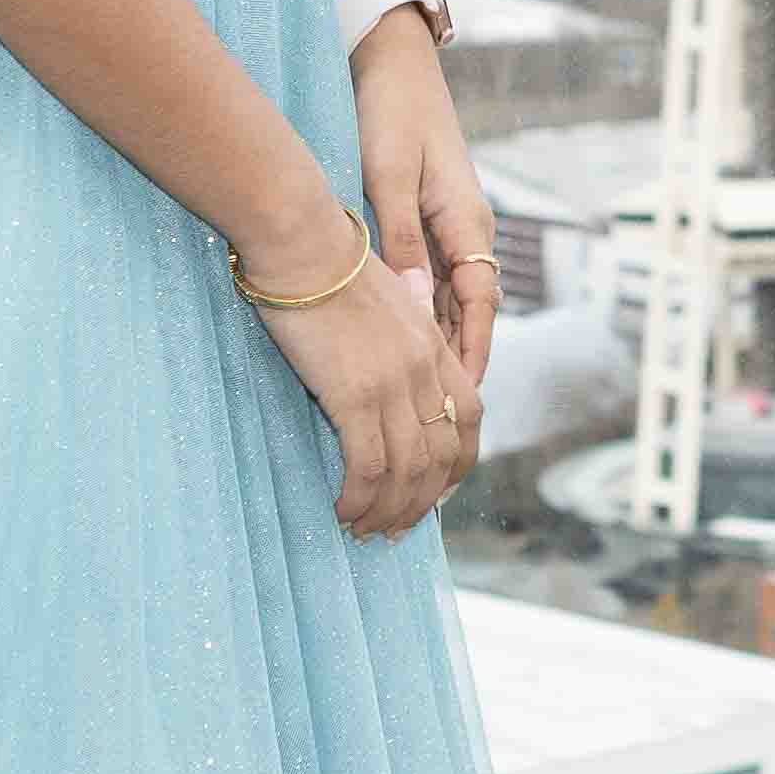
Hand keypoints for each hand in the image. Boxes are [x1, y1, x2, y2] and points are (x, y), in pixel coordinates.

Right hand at [236, 198, 473, 541]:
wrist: (303, 243)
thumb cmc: (329, 264)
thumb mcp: (387, 297)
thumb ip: (401, 332)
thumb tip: (394, 359)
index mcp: (436, 346)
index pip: (471, 418)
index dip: (460, 463)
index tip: (438, 491)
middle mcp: (426, 370)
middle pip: (443, 457)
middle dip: (422, 502)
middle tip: (395, 529)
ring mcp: (395, 385)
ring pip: (408, 472)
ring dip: (388, 511)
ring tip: (364, 530)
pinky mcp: (356, 395)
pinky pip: (368, 467)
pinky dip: (359, 498)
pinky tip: (342, 510)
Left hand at [352, 13, 497, 467]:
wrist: (390, 59)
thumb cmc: (389, 112)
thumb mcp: (389, 177)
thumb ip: (402, 243)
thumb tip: (417, 308)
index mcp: (468, 222)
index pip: (480, 306)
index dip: (472, 355)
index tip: (460, 401)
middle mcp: (469, 229)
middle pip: (472, 312)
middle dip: (460, 364)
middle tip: (441, 416)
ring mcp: (452, 223)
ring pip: (454, 300)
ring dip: (443, 344)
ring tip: (424, 396)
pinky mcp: (431, 217)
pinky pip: (436, 280)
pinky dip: (427, 315)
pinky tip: (406, 341)